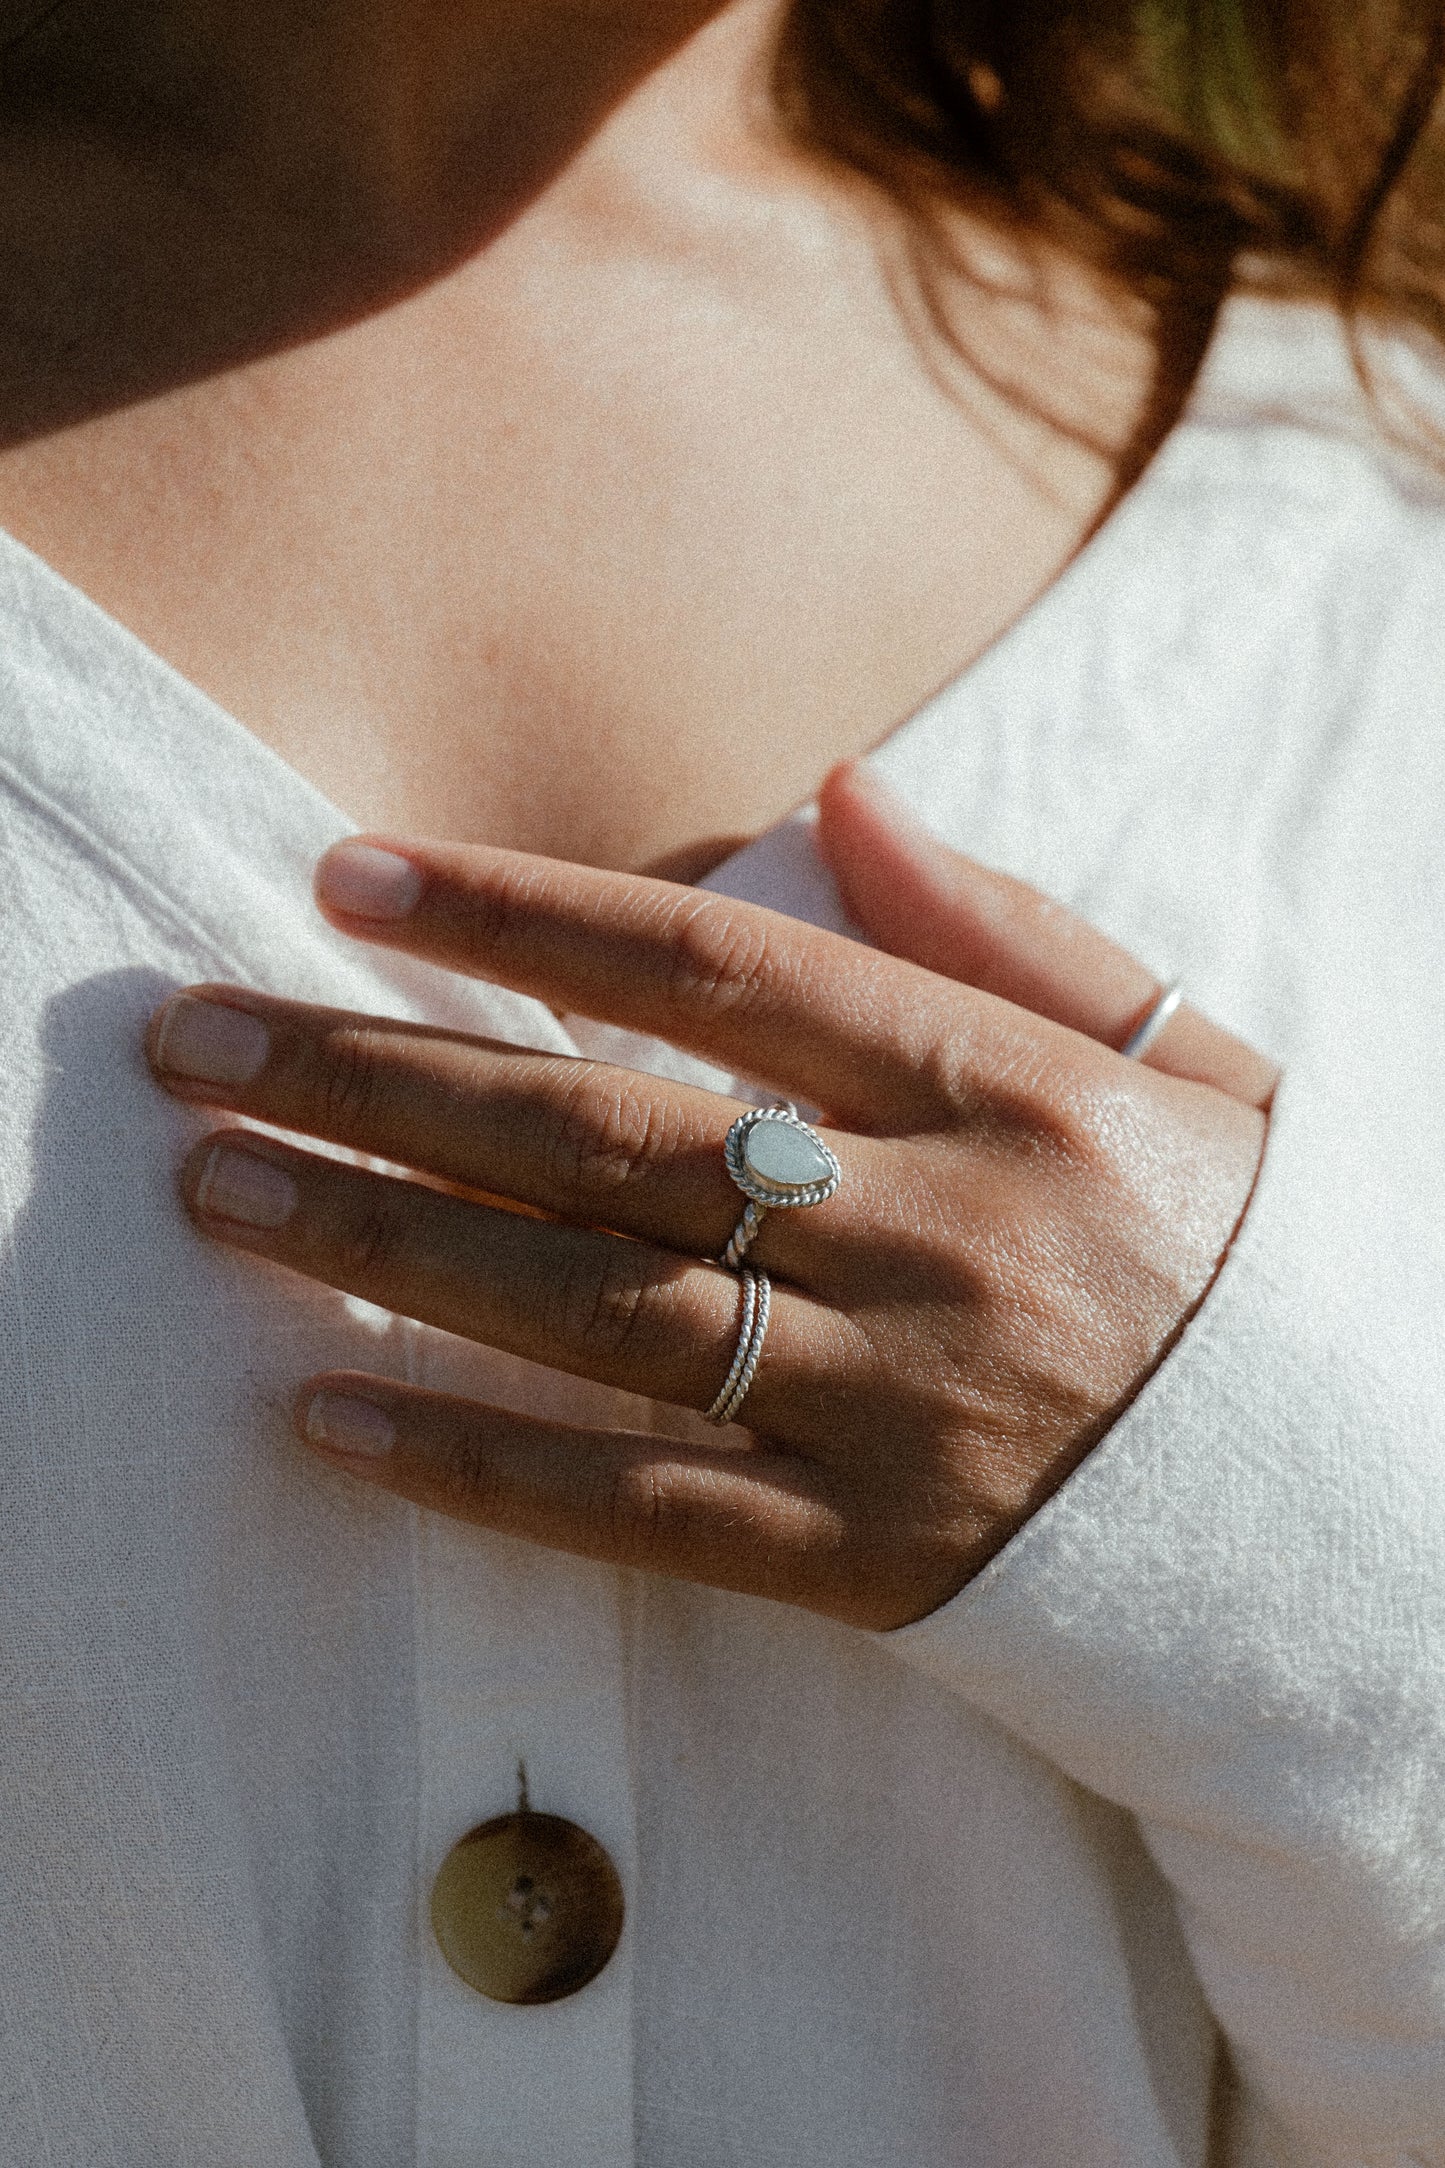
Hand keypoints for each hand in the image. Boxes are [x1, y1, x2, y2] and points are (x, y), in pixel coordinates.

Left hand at [146, 764, 1274, 1631]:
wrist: (1360, 1526)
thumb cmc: (1248, 1267)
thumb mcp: (1187, 1065)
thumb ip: (1005, 928)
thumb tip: (839, 792)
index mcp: (1008, 1091)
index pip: (719, 969)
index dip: (520, 918)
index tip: (348, 879)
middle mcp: (939, 1236)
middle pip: (608, 1135)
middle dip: (382, 1077)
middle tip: (193, 1041)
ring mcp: (900, 1409)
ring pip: (599, 1315)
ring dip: (390, 1252)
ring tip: (219, 1199)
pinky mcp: (877, 1567)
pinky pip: (650, 1512)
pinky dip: (482, 1468)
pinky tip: (330, 1422)